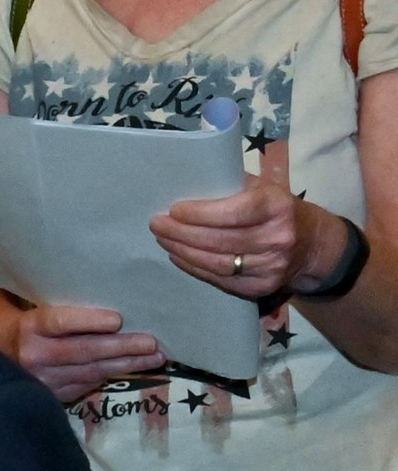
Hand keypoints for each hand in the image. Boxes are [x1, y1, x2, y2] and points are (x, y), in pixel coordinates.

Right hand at [14, 298, 166, 404]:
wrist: (1, 354)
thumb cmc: (34, 327)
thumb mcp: (42, 313)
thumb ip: (71, 316)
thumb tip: (120, 316)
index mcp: (31, 327)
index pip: (61, 322)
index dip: (90, 322)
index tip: (118, 320)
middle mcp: (34, 355)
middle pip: (83, 350)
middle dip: (122, 347)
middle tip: (151, 344)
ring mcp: (42, 379)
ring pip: (90, 372)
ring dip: (126, 365)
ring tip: (154, 358)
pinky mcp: (51, 395)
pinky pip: (87, 385)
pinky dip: (111, 376)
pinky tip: (131, 369)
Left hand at [152, 140, 306, 304]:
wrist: (312, 244)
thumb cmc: (277, 209)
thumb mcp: (263, 189)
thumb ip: (231, 185)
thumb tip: (185, 183)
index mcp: (277, 207)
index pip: (233, 212)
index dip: (199, 214)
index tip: (173, 210)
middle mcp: (277, 238)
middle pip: (219, 240)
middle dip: (181, 233)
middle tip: (157, 225)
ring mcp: (271, 266)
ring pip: (216, 263)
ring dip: (183, 251)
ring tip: (164, 240)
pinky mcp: (262, 288)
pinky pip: (221, 280)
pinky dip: (195, 268)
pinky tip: (179, 257)